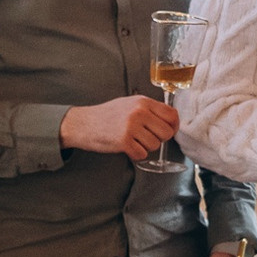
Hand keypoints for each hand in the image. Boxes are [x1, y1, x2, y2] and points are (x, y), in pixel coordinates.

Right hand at [60, 96, 179, 161]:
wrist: (83, 123)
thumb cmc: (107, 114)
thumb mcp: (130, 103)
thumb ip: (149, 109)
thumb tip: (171, 120)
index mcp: (143, 101)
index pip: (172, 115)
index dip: (174, 126)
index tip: (169, 131)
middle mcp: (139, 112)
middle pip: (167, 133)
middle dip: (160, 139)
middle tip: (147, 138)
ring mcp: (131, 127)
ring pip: (155, 145)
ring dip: (146, 147)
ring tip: (133, 140)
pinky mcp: (123, 141)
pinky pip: (142, 154)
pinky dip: (136, 154)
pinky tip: (127, 147)